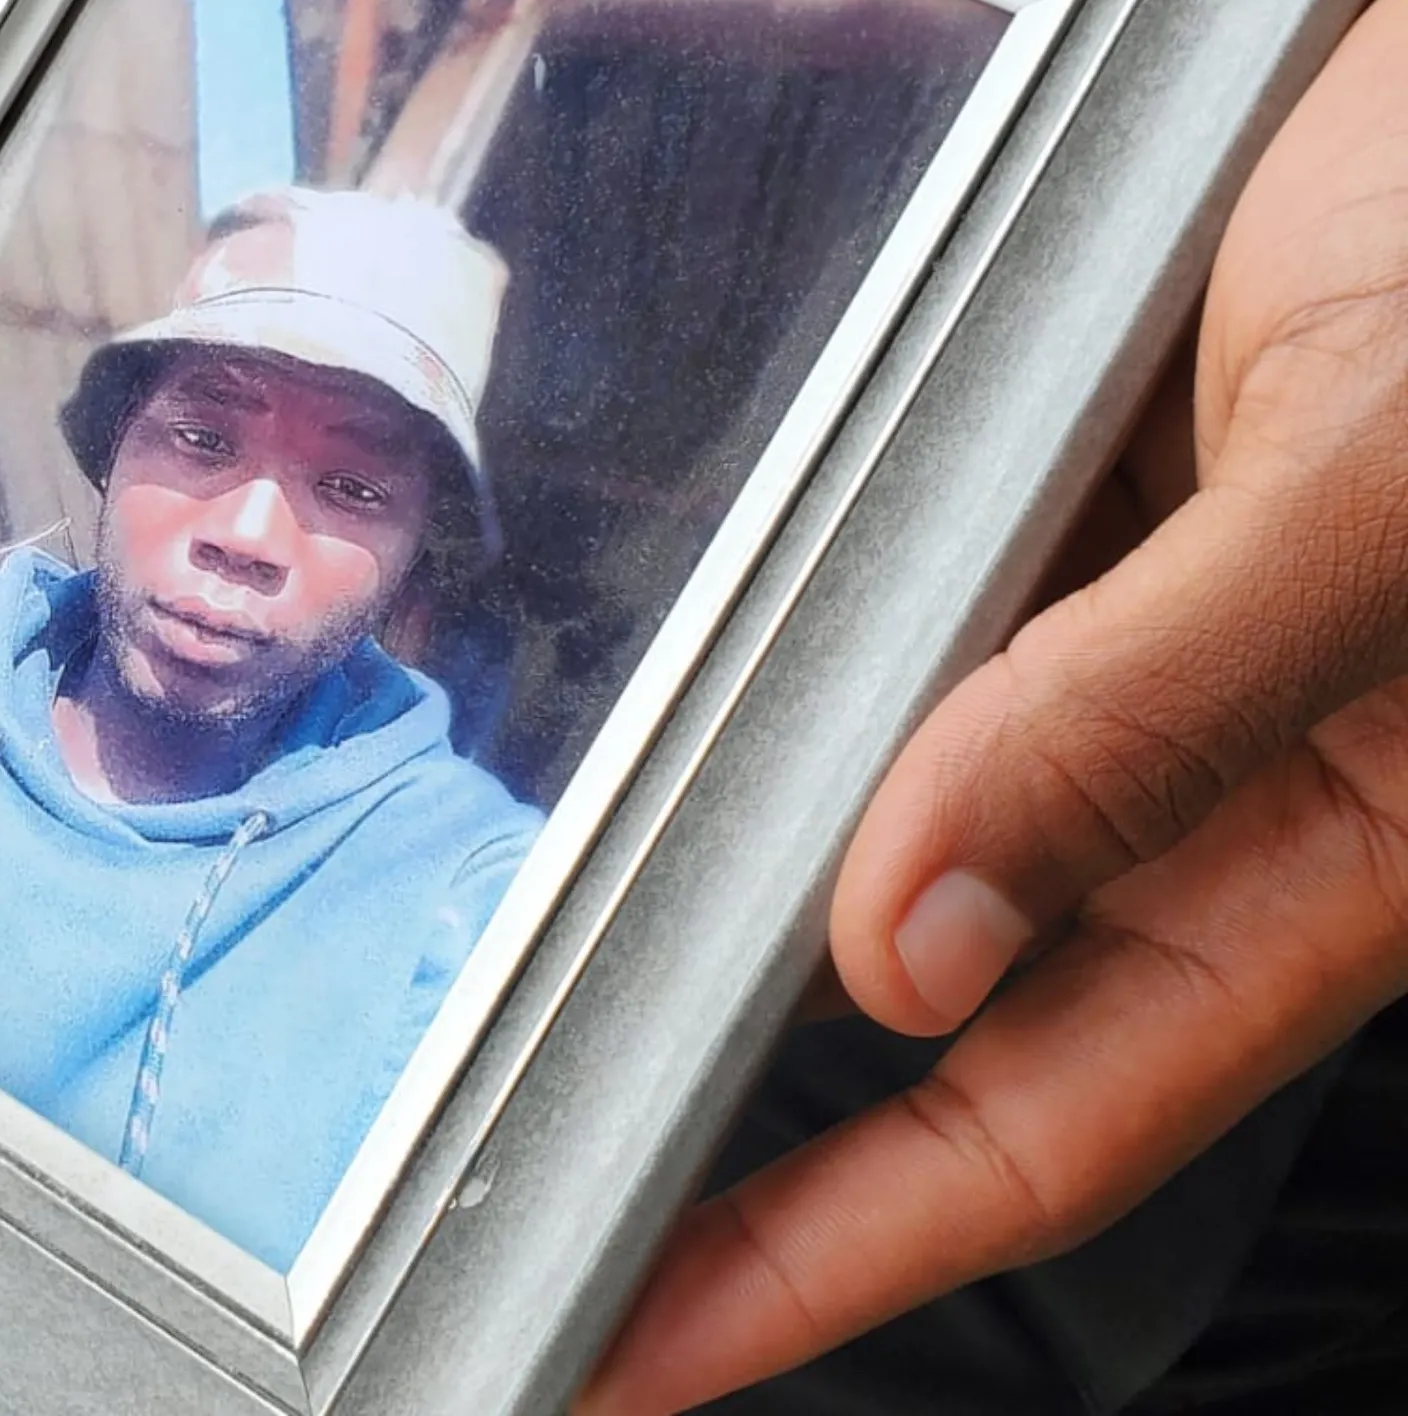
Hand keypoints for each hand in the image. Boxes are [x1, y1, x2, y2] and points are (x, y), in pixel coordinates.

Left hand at [584, 0, 1407, 1413]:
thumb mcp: (1373, 499)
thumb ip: (1151, 713)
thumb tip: (909, 942)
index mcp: (1310, 856)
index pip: (1027, 1128)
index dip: (815, 1264)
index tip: (617, 1353)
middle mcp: (1179, 788)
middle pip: (913, 1017)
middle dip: (719, 1127)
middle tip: (508, 1197)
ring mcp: (1085, 657)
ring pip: (865, 825)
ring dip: (711, 902)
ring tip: (516, 987)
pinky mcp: (1025, 524)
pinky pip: (858, 639)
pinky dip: (752, 695)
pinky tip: (637, 718)